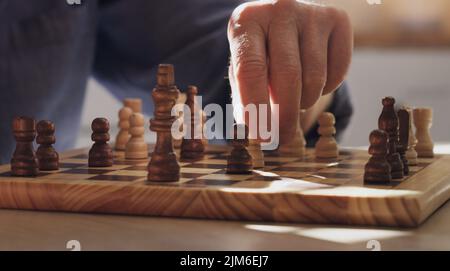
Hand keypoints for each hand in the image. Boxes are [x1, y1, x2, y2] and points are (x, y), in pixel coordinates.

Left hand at [227, 0, 352, 141]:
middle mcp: (279, 8)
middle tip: (283, 138)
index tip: (262, 138)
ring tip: (293, 97)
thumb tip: (259, 136)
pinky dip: (326, 89)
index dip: (257, 108)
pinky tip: (312, 80)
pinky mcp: (338, 19)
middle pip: (288, 75)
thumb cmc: (260, 57)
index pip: (251, 70)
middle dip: (286, 116)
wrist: (285, 26)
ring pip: (315, 78)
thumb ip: (248, 103)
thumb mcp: (244, 75)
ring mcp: (311, 12)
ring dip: (304, 101)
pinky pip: (338, 73)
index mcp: (246, 21)